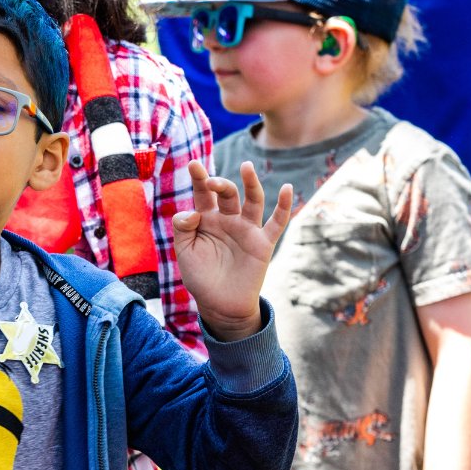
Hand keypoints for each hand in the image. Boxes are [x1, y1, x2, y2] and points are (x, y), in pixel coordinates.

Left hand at [173, 160, 291, 340]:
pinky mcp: (263, 243)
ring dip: (250, 183)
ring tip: (246, 167)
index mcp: (207, 220)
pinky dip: (284, 206)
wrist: (220, 305)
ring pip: (253, 201)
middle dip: (221, 184)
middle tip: (213, 182)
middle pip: (227, 194)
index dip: (200, 178)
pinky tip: (287, 189)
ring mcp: (247, 229)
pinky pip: (277, 222)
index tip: (193, 164)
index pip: (204, 194)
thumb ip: (183, 230)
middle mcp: (228, 220)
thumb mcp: (185, 254)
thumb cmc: (200, 278)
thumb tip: (191, 211)